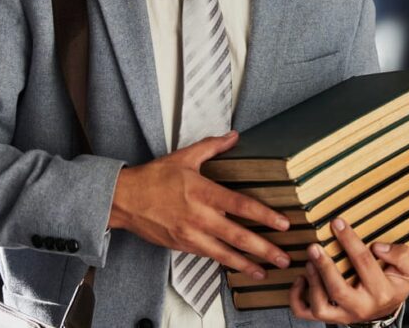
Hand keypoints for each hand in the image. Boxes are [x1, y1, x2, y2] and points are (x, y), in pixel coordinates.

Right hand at [108, 130, 292, 279]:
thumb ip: (212, 147)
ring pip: (225, 254)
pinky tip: (240, 267)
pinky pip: (209, 256)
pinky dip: (226, 263)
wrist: (124, 200)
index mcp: (203, 192)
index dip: (264, 215)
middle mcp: (199, 216)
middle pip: (238, 236)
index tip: (283, 223)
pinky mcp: (182, 246)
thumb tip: (234, 136)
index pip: (241, 205)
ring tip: (266, 271)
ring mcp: (190, 235)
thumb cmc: (153, 178)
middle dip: (264, 249)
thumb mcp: (184, 157)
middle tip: (284, 257)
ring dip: (248, 264)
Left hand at [288, 217, 408, 323]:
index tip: (337, 222)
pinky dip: (296, 297)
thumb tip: (378, 247)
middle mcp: (361, 307)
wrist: (387, 307)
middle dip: (324, 267)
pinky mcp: (330, 316)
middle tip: (314, 246)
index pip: (363, 262)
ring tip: (309, 262)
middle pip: (338, 291)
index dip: (349, 240)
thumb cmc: (395, 282)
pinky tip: (300, 278)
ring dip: (312, 283)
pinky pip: (305, 313)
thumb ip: (403, 255)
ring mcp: (343, 315)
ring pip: (321, 307)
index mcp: (382, 292)